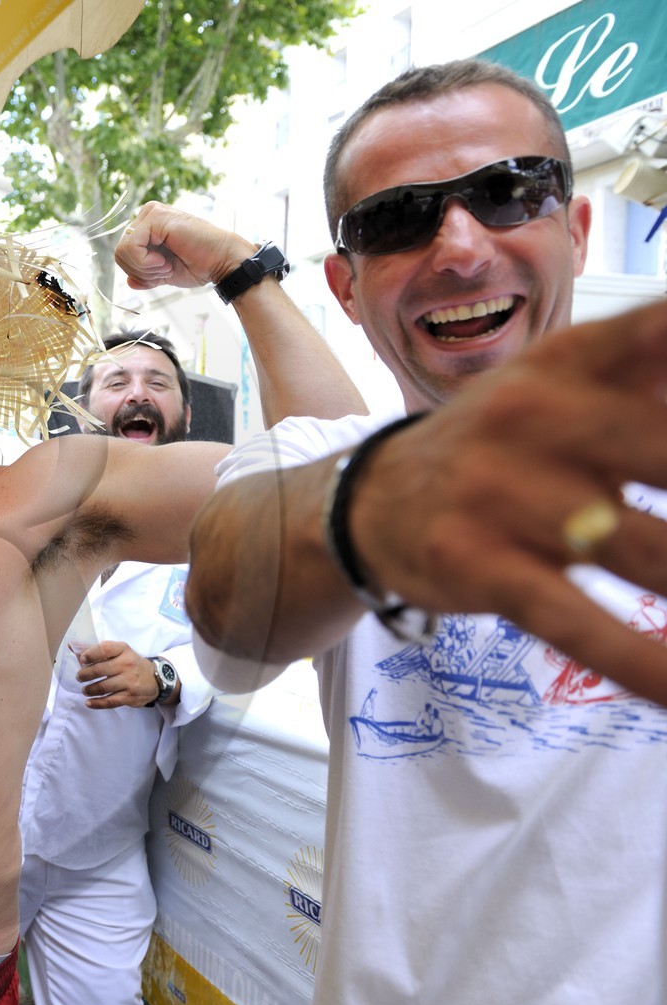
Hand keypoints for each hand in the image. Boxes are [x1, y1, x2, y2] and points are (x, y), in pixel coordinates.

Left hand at [75, 640, 161, 708]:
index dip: (90, 654)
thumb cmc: (130, 663)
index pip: (105, 649)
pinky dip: (97, 703)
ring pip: (103, 687)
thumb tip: (72, 647)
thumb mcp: (119, 652)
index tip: (82, 659)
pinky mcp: (130, 697)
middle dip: (85, 675)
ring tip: (85, 690)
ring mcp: (129, 681)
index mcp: (123, 650)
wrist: (156, 678)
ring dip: (89, 689)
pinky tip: (89, 703)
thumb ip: (96, 650)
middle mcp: (127, 664)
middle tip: (79, 677)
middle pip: (100, 669)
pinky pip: (110, 701)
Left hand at [116, 202, 258, 290]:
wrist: (222, 261)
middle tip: (166, 269)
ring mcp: (151, 213)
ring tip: (166, 265)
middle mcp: (148, 215)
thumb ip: (145, 276)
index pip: (123, 254)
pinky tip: (164, 262)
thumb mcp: (164, 274)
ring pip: (122, 251)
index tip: (163, 271)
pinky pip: (131, 246)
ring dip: (144, 268)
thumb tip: (129, 282)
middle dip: (140, 272)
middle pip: (119, 253)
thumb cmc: (199, 265)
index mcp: (148, 227)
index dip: (138, 272)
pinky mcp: (157, 216)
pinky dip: (145, 262)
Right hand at [348, 300, 666, 702]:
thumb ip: (659, 367)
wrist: (370, 497)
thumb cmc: (503, 439)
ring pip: (647, 552)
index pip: (666, 337)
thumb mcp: (569, 378)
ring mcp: (503, 495)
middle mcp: (536, 416)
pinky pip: (578, 625)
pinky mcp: (480, 568)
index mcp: (573, 360)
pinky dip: (646, 664)